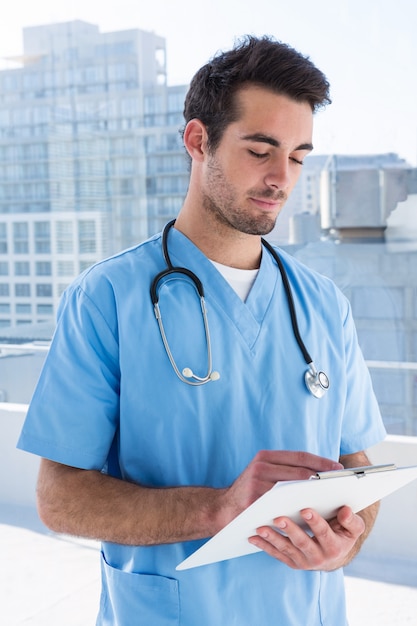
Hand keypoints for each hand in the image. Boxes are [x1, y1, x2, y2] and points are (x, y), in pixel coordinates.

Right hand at [217, 450, 342, 528]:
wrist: (221, 509)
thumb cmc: (249, 493)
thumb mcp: (263, 475)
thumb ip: (285, 472)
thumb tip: (319, 475)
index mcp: (266, 457)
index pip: (300, 456)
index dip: (321, 461)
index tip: (339, 468)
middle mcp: (261, 466)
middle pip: (299, 470)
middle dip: (322, 477)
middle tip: (340, 484)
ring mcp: (257, 482)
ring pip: (294, 486)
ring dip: (314, 492)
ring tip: (331, 498)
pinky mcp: (255, 499)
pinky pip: (283, 504)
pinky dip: (299, 506)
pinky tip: (312, 512)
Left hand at [248, 505, 364, 570]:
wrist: (335, 554)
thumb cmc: (342, 534)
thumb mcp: (353, 528)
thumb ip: (351, 520)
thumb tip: (346, 510)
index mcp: (334, 547)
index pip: (324, 533)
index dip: (315, 522)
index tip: (305, 509)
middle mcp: (318, 558)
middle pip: (302, 542)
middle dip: (290, 530)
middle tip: (278, 518)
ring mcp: (303, 562)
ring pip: (286, 549)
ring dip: (272, 538)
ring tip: (260, 527)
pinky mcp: (291, 562)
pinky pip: (276, 554)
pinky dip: (264, 546)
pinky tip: (252, 537)